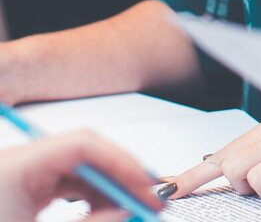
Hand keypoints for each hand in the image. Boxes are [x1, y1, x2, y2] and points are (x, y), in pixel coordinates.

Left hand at [0, 130, 160, 221]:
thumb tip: (126, 212)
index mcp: (15, 166)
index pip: (82, 145)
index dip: (120, 162)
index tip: (144, 188)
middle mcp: (17, 162)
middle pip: (83, 153)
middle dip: (118, 176)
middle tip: (146, 200)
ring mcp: (19, 174)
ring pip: (77, 168)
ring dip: (106, 189)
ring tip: (129, 210)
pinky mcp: (20, 191)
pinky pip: (64, 183)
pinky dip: (88, 197)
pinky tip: (104, 213)